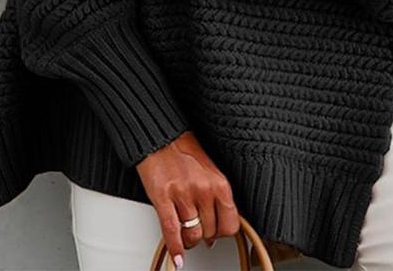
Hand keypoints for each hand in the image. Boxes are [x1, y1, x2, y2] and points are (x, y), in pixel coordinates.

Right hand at [136, 131, 239, 265]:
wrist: (161, 137)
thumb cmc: (184, 151)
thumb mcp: (210, 171)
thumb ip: (216, 198)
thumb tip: (216, 227)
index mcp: (220, 183)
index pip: (230, 224)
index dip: (222, 233)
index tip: (217, 232)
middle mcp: (204, 190)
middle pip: (210, 232)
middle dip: (204, 235)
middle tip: (197, 230)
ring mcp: (183, 194)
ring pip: (192, 235)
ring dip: (188, 241)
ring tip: (185, 237)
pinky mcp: (163, 197)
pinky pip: (171, 231)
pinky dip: (174, 248)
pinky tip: (177, 256)